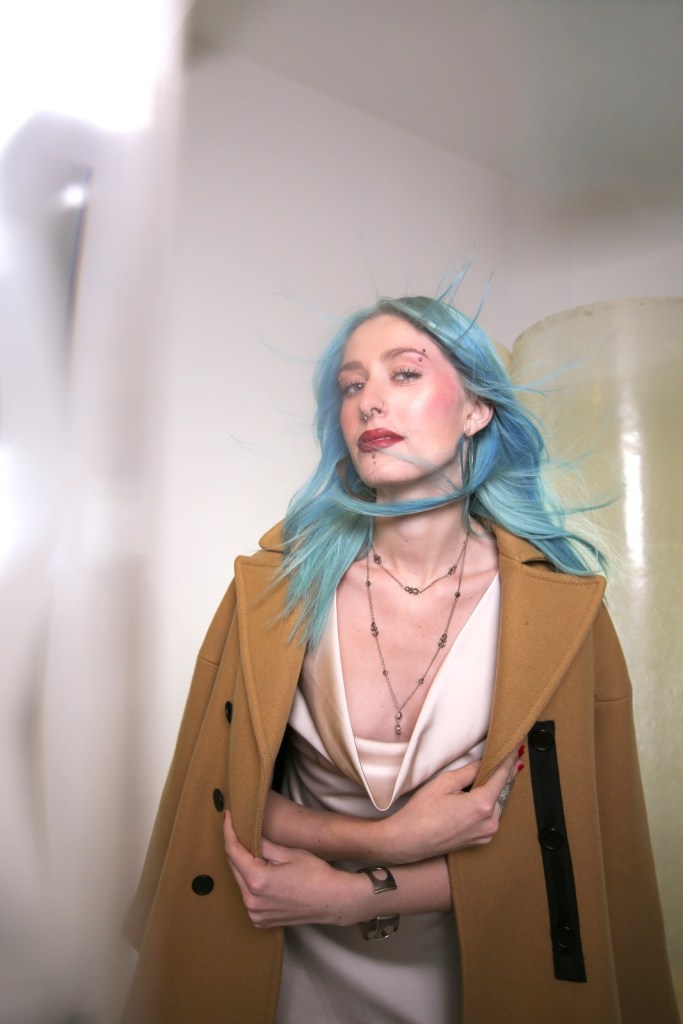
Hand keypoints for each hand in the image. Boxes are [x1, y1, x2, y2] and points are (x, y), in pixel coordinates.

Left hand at [224, 811, 360, 927]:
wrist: (333, 900)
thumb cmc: (315, 874)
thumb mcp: (289, 853)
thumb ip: (263, 845)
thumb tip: (248, 833)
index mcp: (257, 880)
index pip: (233, 851)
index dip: (228, 831)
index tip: (227, 815)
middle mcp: (251, 900)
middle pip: (234, 868)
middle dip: (235, 848)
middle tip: (239, 829)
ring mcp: (255, 913)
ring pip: (241, 882)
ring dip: (243, 866)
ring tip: (252, 851)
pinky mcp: (260, 921)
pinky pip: (249, 896)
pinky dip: (251, 883)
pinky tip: (261, 873)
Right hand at [380, 750, 520, 863]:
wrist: (408, 841)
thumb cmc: (421, 812)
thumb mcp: (444, 783)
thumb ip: (469, 771)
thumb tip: (486, 762)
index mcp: (482, 805)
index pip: (502, 776)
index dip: (509, 760)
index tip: (516, 749)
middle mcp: (490, 822)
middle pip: (499, 791)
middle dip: (494, 777)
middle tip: (488, 762)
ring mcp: (486, 834)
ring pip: (494, 804)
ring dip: (487, 793)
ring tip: (467, 787)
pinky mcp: (480, 841)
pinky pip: (488, 818)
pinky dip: (483, 807)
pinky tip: (465, 803)